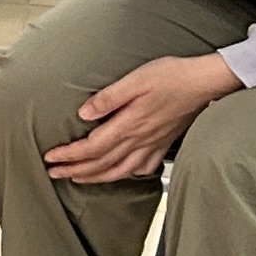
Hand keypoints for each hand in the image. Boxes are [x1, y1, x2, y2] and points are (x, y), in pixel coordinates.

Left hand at [48, 51, 242, 182]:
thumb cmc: (172, 76)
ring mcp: (153, 145)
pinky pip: (142, 168)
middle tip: (53, 174)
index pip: (91, 148)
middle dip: (74, 170)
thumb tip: (83, 113)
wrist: (205, 83)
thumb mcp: (135, 80)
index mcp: (129, 124)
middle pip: (101, 164)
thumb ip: (108, 98)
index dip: (69, 156)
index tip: (50, 159)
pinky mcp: (164, 144)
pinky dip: (126, 174)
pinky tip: (121, 173)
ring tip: (78, 178)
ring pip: (119, 171)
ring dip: (95, 177)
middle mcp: (139, 140)